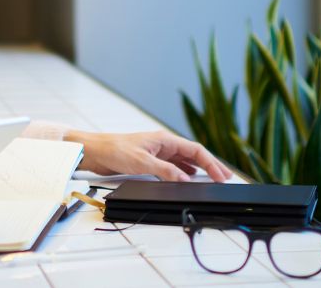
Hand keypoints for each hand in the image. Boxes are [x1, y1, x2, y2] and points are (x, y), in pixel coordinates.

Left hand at [65, 129, 232, 182]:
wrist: (95, 151)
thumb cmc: (115, 150)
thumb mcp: (142, 163)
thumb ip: (166, 171)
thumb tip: (187, 181)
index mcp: (165, 139)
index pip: (195, 150)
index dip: (211, 163)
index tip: (222, 176)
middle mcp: (163, 144)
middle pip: (193, 155)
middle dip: (210, 165)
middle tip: (226, 177)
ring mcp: (157, 152)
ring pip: (184, 160)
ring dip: (199, 170)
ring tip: (212, 179)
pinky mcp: (149, 161)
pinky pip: (173, 166)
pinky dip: (184, 173)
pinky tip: (188, 179)